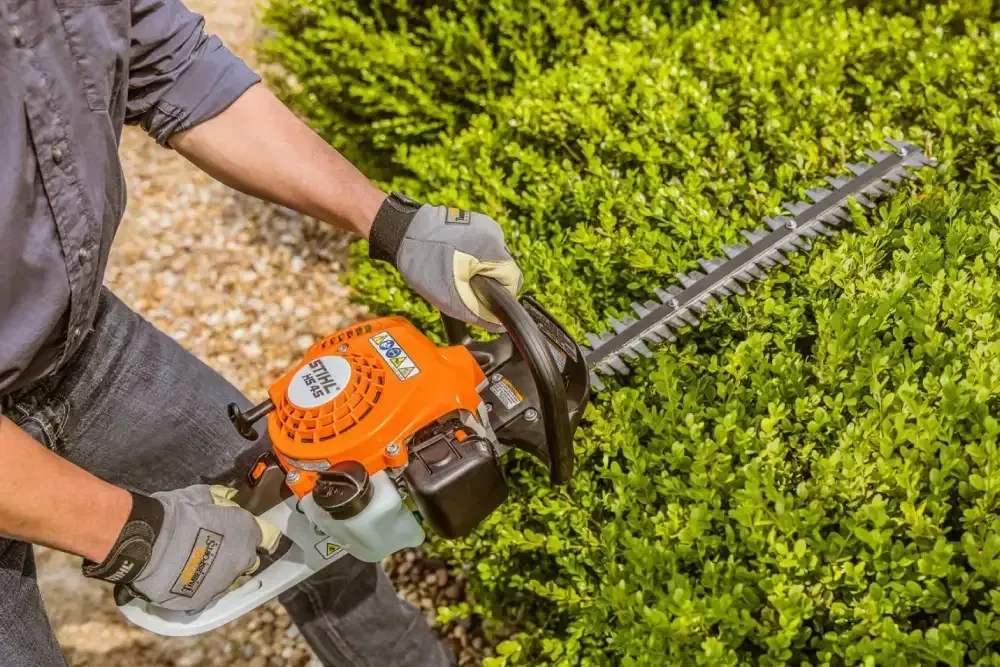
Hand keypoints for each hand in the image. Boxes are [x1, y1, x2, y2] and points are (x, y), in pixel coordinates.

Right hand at [82, 485, 280, 611]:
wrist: (148, 544)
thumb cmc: (175, 514)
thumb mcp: (199, 496)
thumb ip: (215, 499)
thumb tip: (221, 497)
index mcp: (246, 531)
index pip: (261, 535)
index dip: (246, 533)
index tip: (236, 532)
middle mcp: (242, 560)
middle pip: (245, 560)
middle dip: (234, 554)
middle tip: (211, 547)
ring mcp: (223, 584)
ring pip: (226, 580)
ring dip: (215, 573)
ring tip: (191, 565)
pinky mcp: (202, 602)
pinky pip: (204, 596)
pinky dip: (195, 589)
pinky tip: (181, 580)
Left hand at [367, 192, 523, 331]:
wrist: (401, 231)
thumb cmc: (423, 263)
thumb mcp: (452, 299)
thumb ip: (480, 314)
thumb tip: (498, 324)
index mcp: (495, 249)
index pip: (513, 282)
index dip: (498, 298)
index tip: (479, 302)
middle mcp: (496, 233)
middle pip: (504, 271)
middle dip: (488, 284)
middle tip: (462, 288)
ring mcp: (485, 225)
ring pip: (493, 260)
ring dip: (479, 271)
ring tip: (454, 273)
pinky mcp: (474, 222)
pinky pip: (482, 249)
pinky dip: (472, 258)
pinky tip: (452, 260)